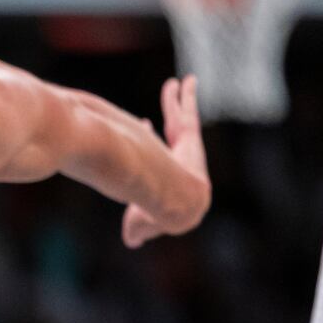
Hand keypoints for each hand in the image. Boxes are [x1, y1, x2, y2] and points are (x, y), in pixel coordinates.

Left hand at [123, 74, 208, 247]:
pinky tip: (187, 80)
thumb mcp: (138, 223)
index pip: (162, 159)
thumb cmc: (153, 215)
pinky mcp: (189, 141)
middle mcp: (180, 164)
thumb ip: (136, 230)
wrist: (172, 206)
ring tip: (178, 83)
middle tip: (170, 102)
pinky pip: (187, 112)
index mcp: (169, 182)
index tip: (144, 123)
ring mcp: (186, 151)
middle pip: (175, 135)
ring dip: (180, 101)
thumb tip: (133, 242)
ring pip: (182, 120)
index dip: (154, 142)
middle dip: (173, 119)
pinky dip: (186, 96)